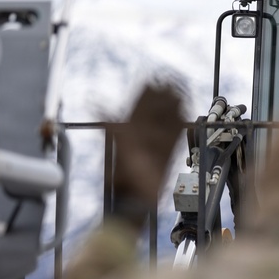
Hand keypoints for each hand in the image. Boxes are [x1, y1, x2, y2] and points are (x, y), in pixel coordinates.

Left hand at [110, 82, 185, 227]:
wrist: (134, 198)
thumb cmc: (123, 175)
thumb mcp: (117, 145)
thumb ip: (111, 124)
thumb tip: (94, 102)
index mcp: (129, 132)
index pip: (139, 108)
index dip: (146, 94)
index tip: (152, 81)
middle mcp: (143, 136)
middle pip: (155, 112)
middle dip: (163, 97)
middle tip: (171, 80)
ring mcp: (156, 144)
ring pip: (166, 120)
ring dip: (173, 107)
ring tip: (180, 91)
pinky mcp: (167, 154)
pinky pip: (175, 135)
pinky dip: (180, 123)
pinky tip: (184, 113)